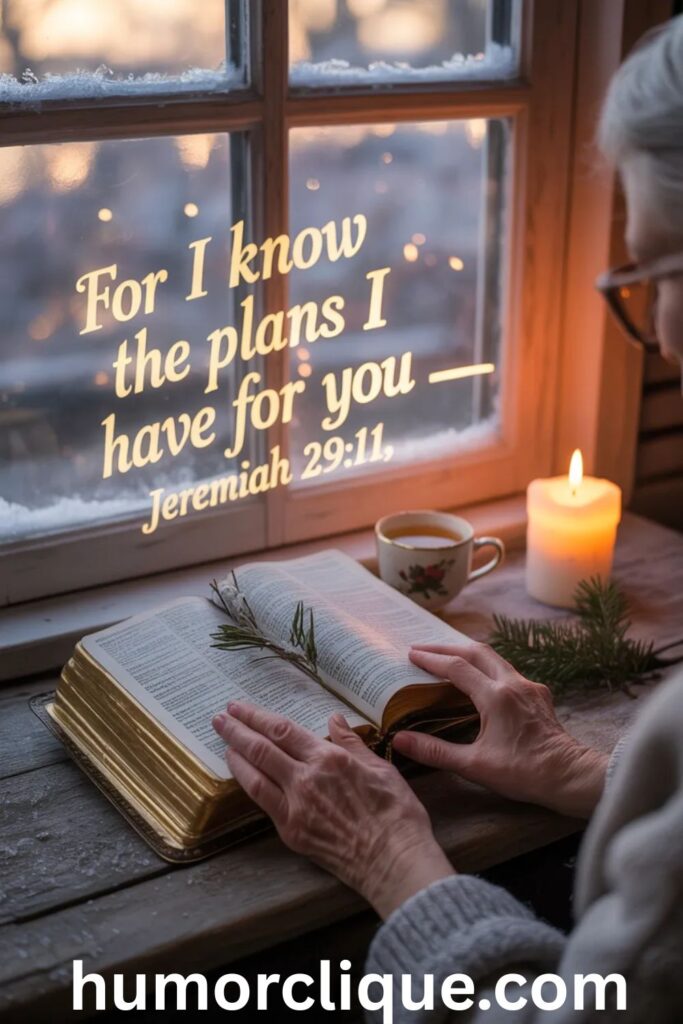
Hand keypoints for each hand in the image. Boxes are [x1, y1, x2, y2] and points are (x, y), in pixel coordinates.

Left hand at [212, 703, 453, 918]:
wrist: (394, 860)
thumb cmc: (396, 813)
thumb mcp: (380, 767)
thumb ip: (351, 742)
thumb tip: (335, 719)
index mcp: (329, 758)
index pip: (284, 731)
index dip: (258, 717)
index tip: (239, 707)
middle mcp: (306, 779)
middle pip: (262, 748)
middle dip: (238, 730)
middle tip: (220, 717)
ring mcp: (295, 807)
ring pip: (255, 775)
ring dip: (236, 755)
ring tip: (223, 742)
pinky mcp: (292, 832)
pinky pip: (263, 803)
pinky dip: (249, 785)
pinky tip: (242, 776)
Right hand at [393, 643, 607, 818]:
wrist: (570, 776)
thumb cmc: (524, 773)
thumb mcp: (474, 765)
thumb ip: (435, 751)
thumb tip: (399, 740)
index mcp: (495, 696)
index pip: (456, 667)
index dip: (431, 659)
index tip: (410, 654)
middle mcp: (513, 683)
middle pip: (476, 651)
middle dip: (447, 647)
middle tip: (423, 648)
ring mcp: (529, 687)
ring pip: (495, 658)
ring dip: (469, 654)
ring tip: (449, 658)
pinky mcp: (539, 695)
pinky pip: (509, 671)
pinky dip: (488, 667)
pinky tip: (483, 680)